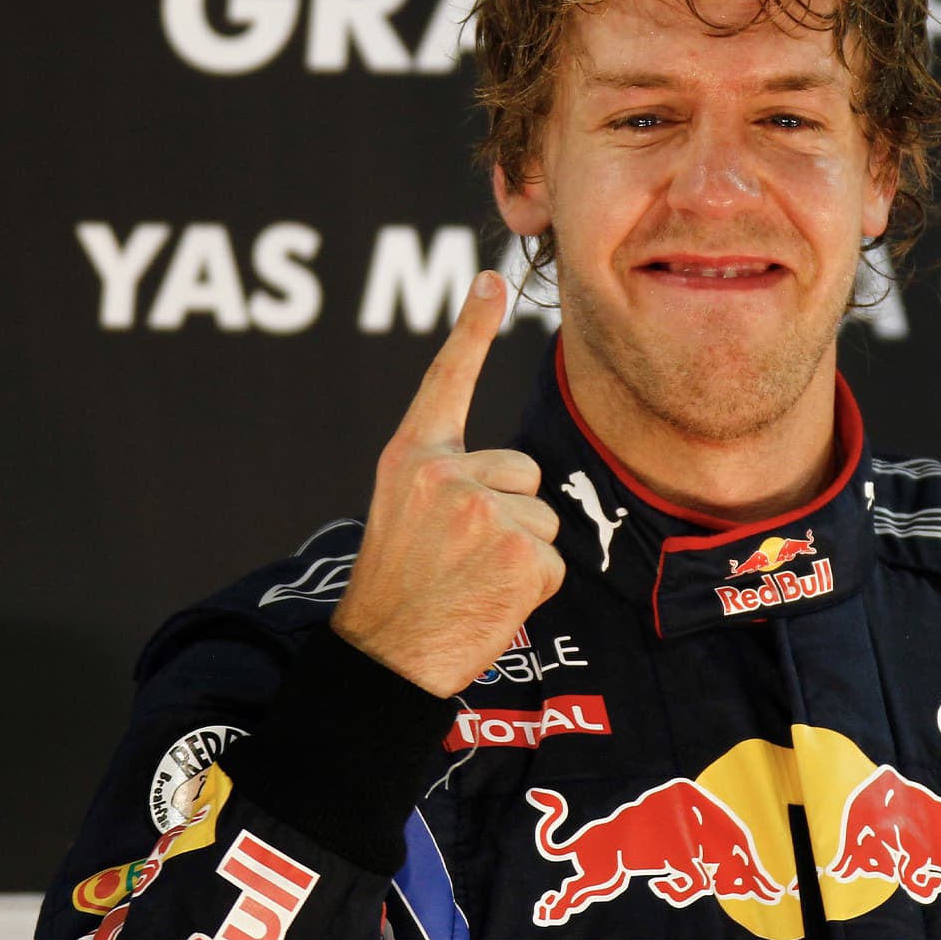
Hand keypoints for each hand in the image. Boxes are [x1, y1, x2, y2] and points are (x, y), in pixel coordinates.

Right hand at [331, 270, 564, 696]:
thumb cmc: (399, 589)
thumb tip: (513, 473)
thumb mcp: (402, 514)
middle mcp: (445, 474)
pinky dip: (533, 588)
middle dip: (507, 515)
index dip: (472, 328)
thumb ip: (446, 478)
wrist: (385, 659)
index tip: (492, 280)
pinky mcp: (522, 553)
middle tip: (459, 559)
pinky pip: (554, 559)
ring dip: (520, 553)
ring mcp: (485, 512)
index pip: (446, 381)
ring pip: (542, 515)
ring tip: (472, 581)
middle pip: (523, 472)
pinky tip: (491, 601)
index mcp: (411, 459)